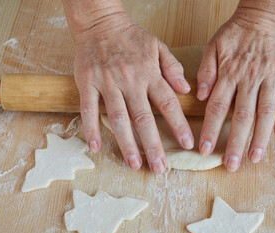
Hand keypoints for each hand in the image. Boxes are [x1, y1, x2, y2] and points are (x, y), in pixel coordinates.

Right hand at [71, 12, 193, 173]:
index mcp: (149, 73)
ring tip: (134, 164)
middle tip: (160, 168)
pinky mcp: (87, 84)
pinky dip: (91, 129)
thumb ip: (173, 67)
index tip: (188, 144)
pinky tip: (96, 147)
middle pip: (143, 117)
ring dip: (126, 143)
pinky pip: (88, 110)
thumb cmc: (131, 36)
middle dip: (153, 145)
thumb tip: (187, 89)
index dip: (178, 125)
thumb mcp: (158, 45)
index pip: (168, 103)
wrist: (100, 22)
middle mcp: (130, 81)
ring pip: (118, 118)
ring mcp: (107, 83)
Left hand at [197, 6, 274, 171]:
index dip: (210, 130)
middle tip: (231, 165)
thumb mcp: (213, 46)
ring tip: (255, 158)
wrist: (264, 16)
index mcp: (229, 73)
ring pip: (267, 111)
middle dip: (235, 142)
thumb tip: (199, 95)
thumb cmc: (236, 33)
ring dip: (261, 137)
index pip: (217, 107)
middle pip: (242, 115)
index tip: (205, 149)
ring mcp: (271, 77)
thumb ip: (206, 71)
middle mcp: (250, 78)